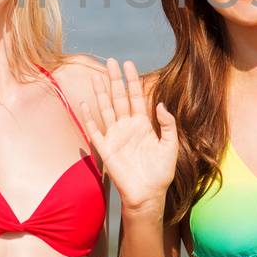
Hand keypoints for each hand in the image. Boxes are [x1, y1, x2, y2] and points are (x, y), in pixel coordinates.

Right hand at [81, 59, 177, 215]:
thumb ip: (168, 124)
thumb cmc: (161, 172)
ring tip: (96, 76)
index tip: (129, 64)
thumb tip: (160, 104)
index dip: (132, 81)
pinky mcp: (106, 149)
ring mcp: (115, 136)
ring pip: (106, 109)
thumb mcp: (171, 145)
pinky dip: (89, 118)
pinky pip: (95, 130)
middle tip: (110, 62)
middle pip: (119, 98)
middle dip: (114, 80)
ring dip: (101, 93)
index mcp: (143, 124)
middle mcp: (127, 127)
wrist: (148, 194)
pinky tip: (86, 104)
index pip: (136, 97)